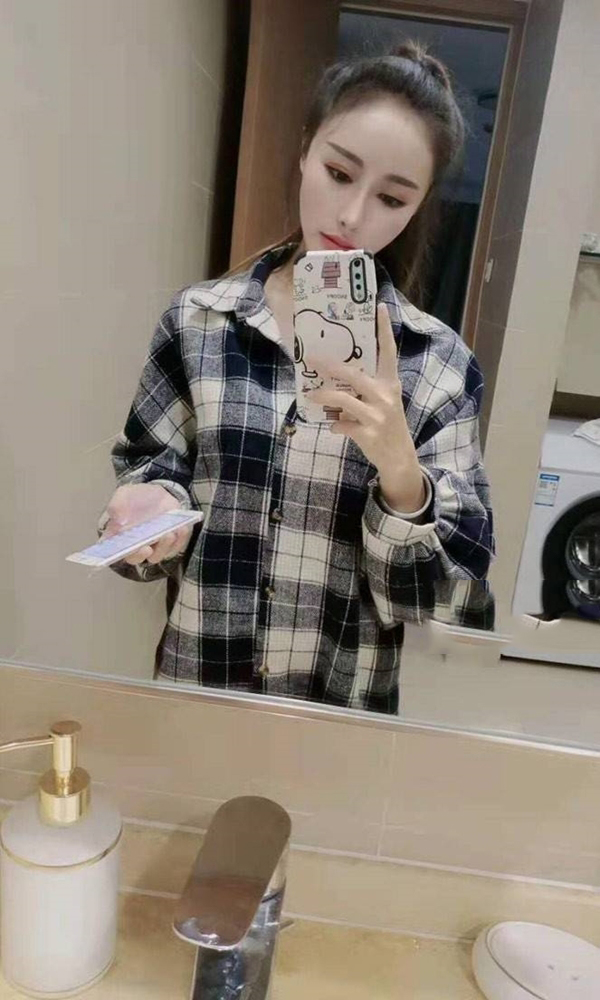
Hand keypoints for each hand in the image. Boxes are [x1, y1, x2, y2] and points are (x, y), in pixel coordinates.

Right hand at [102, 483, 192, 565]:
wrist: (158, 494)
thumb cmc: (136, 497)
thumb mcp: (124, 494)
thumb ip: (117, 506)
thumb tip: (118, 522)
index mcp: (119, 537)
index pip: (114, 551)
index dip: (116, 554)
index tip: (124, 549)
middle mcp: (135, 546)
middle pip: (135, 558)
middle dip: (140, 554)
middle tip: (147, 547)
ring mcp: (154, 547)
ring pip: (157, 555)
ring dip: (163, 547)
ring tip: (168, 534)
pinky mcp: (171, 544)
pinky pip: (176, 546)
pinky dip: (179, 539)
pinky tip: (181, 528)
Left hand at [307, 303, 424, 510]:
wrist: (399, 458)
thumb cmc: (388, 425)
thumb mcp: (384, 402)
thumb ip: (367, 388)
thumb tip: (337, 375)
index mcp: (390, 384)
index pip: (388, 351)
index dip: (384, 329)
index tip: (379, 307)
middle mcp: (385, 396)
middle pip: (354, 375)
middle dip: (330, 365)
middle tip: (311, 358)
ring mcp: (377, 416)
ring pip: (343, 399)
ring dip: (324, 395)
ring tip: (312, 394)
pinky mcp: (368, 434)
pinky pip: (343, 425)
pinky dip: (335, 425)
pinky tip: (334, 426)